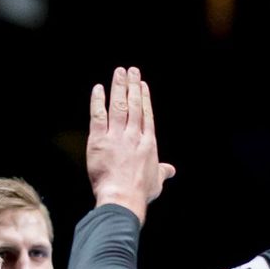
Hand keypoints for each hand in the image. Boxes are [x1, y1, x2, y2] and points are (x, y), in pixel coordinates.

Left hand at [86, 66, 175, 221]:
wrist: (123, 198)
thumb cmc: (140, 193)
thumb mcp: (157, 181)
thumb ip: (163, 172)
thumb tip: (171, 170)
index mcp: (148, 142)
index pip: (147, 114)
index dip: (144, 97)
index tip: (142, 84)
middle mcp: (134, 135)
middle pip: (134, 104)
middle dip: (132, 86)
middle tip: (130, 70)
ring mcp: (117, 136)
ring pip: (118, 105)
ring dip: (118, 87)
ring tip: (119, 72)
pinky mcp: (99, 140)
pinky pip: (98, 116)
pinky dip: (98, 101)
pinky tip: (98, 89)